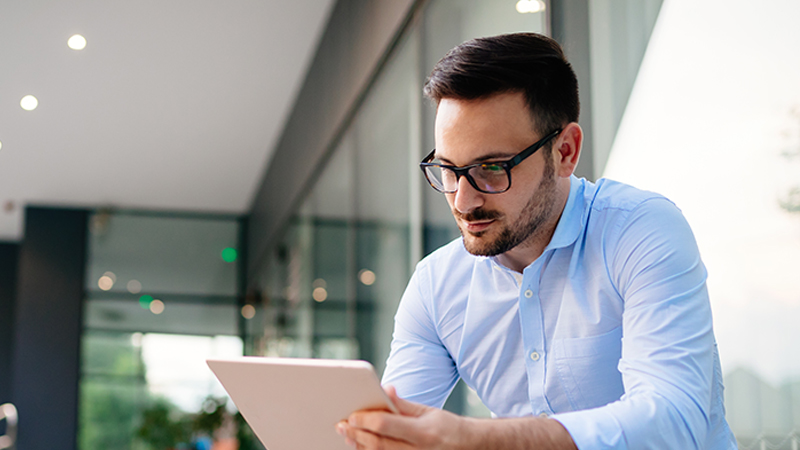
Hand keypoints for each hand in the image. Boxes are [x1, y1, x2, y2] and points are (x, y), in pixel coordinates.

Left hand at [336, 385, 471, 449]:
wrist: (468, 447)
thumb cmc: (447, 427)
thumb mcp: (428, 411)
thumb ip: (403, 404)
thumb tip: (385, 390)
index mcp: (423, 432)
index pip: (386, 425)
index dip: (365, 420)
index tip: (352, 415)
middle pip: (378, 444)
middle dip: (356, 434)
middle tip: (341, 425)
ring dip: (360, 445)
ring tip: (348, 435)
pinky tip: (361, 445)